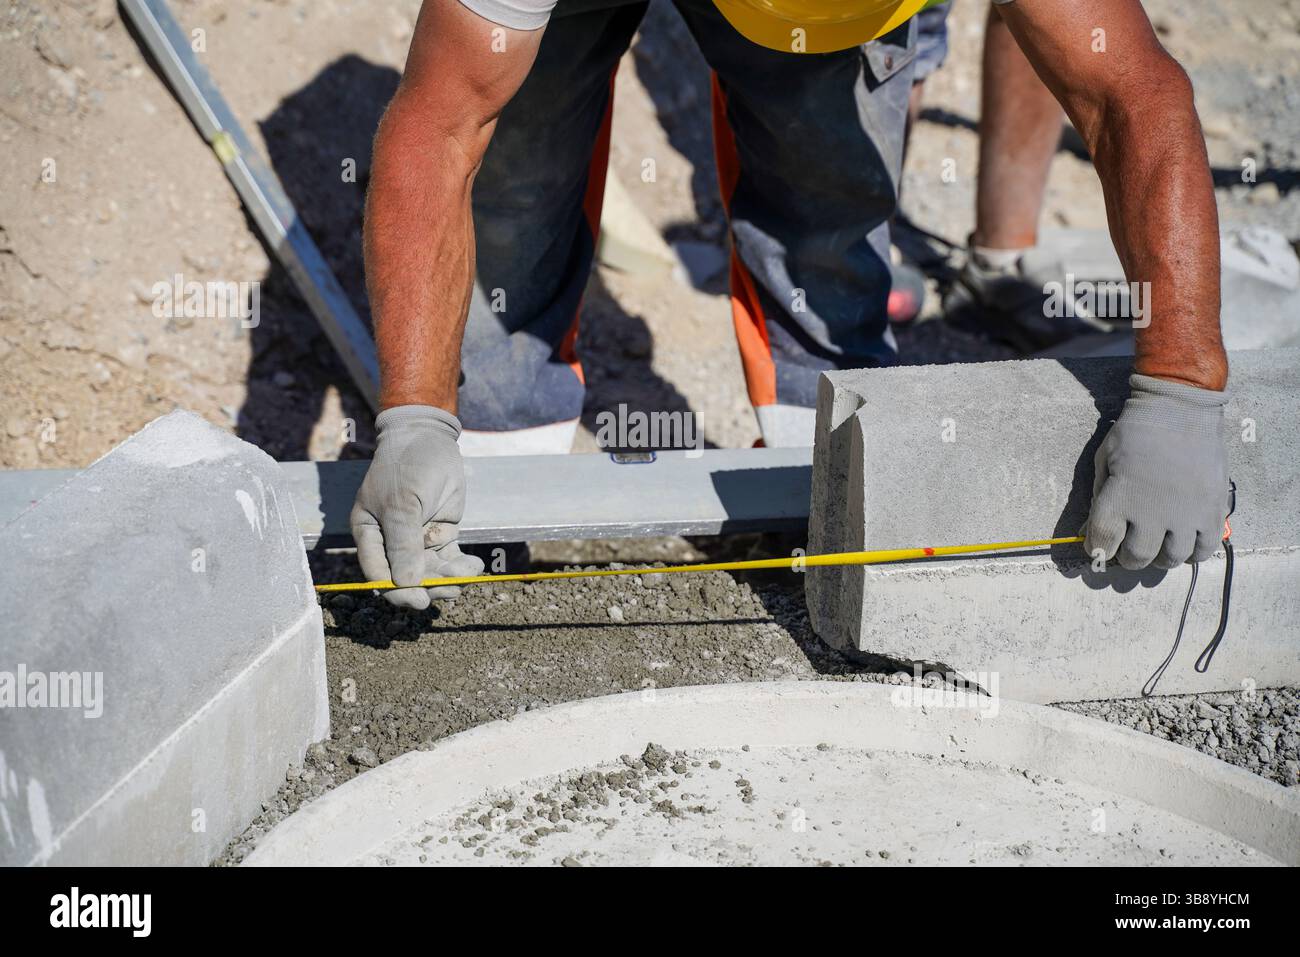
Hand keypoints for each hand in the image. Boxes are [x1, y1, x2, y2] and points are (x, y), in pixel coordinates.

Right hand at [350, 406, 483, 608]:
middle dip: (431, 586)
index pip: (380, 575)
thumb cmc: (407, 467)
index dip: (398, 592)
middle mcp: (391, 542)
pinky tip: (475, 566)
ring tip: (467, 573)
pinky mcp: (441, 534)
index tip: (420, 601)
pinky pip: (450, 559)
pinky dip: (462, 567)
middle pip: (409, 578)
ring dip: (449, 578)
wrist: (430, 439)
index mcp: (370, 536)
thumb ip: (403, 544)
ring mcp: (418, 540)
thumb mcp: (402, 504)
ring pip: (432, 572)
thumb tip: (407, 584)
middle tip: (453, 588)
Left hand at [1084, 374, 1229, 569]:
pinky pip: (1205, 549)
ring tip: (1156, 547)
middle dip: (1127, 559)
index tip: (1099, 548)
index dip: (1098, 550)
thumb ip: (1098, 498)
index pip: (1102, 543)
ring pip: (1171, 558)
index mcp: (1120, 498)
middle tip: (1127, 551)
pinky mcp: (1213, 509)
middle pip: (1136, 557)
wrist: (1180, 409)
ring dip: (1159, 559)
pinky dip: (1192, 554)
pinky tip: (1184, 544)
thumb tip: (1089, 531)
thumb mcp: (1104, 460)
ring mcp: (1186, 513)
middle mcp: (1153, 512)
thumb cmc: (1136, 432)